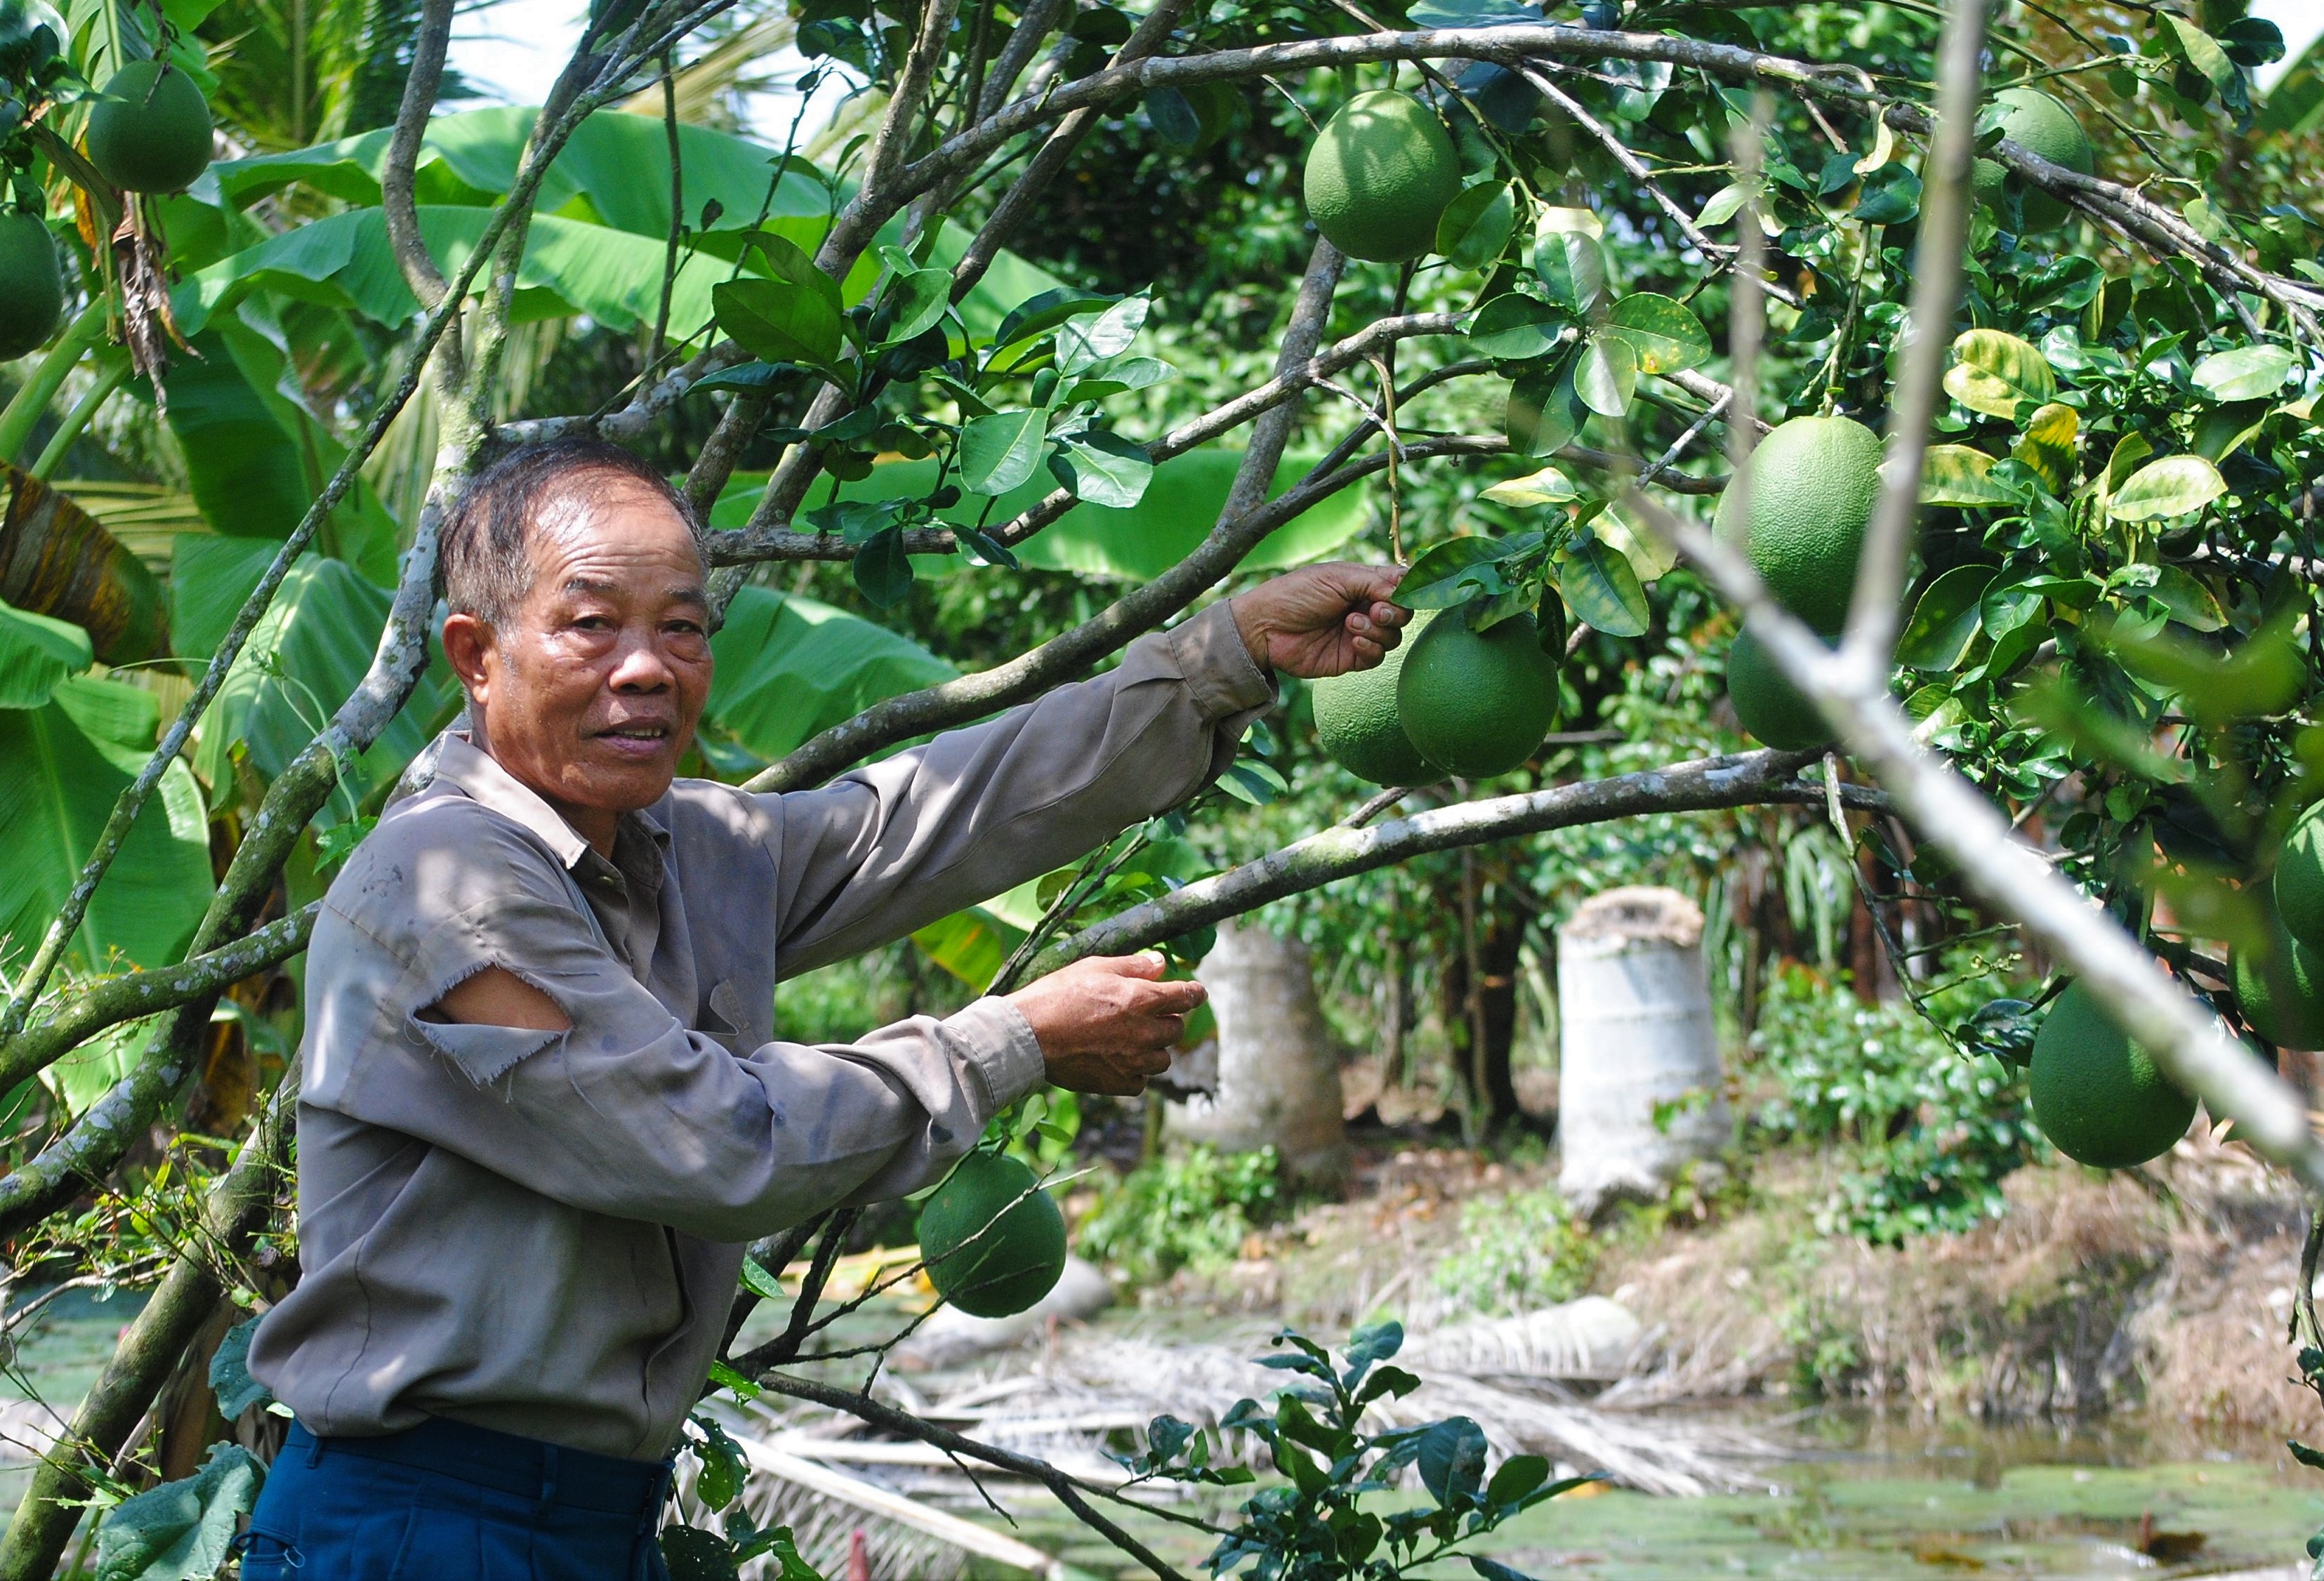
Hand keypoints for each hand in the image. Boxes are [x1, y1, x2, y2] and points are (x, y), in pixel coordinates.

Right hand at [1006, 953, 1206, 1095]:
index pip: (1184, 996)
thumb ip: (1133, 965)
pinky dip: (1135, 1073)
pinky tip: (1119, 1062)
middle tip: (1148, 1015)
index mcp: (1141, 1000)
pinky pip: (1141, 1082)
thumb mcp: (1094, 967)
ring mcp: (1131, 1061)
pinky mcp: (1116, 1083)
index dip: (1194, 993)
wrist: (1028, 1036)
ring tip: (1132, 1040)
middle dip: (1167, 1020)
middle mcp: (1143, 1032)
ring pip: (1162, 1059)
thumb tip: (1161, 963)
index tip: (1197, 993)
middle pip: (1175, 1029)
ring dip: (1153, 1049)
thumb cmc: (1057, 995)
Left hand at [1230, 563, 1408, 679]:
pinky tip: (1353, 639)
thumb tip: (1407, 588)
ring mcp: (1359, 633)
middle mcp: (1365, 607)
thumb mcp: (1337, 577)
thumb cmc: (1297, 593)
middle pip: (1402, 614)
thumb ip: (1375, 581)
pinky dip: (1371, 648)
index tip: (1396, 593)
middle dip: (1394, 613)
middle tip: (1375, 611)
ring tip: (1351, 623)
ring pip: (1393, 637)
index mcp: (1363, 583)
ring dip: (1378, 630)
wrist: (1266, 627)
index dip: (1406, 591)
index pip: (1400, 586)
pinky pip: (1377, 657)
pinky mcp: (1351, 657)